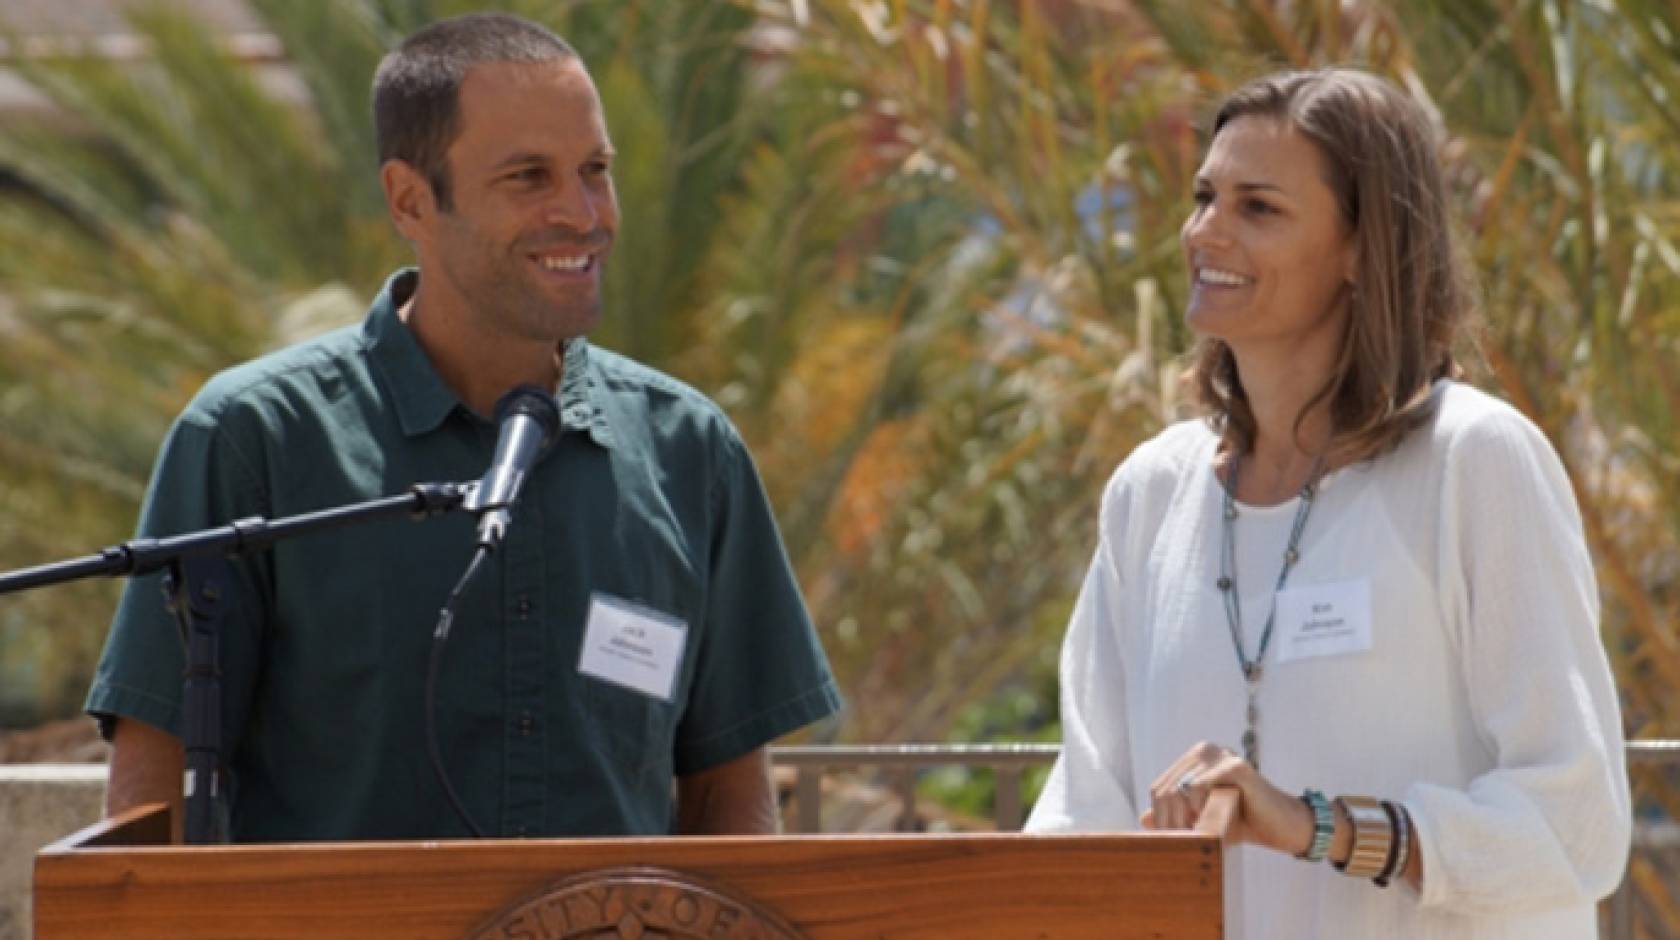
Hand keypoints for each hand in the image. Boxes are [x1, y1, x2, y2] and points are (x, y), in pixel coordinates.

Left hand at [1139, 741, 1316, 857]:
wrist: (1282, 827)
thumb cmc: (1242, 823)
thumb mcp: (1203, 820)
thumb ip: (1175, 816)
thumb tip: (1143, 818)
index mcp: (1194, 759)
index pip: (1159, 788)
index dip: (1160, 818)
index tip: (1169, 843)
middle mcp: (1204, 750)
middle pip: (1166, 789)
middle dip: (1169, 823)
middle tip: (1181, 845)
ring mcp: (1221, 755)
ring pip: (1179, 789)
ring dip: (1183, 821)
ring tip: (1195, 838)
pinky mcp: (1236, 766)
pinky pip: (1199, 786)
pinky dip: (1199, 810)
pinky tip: (1210, 822)